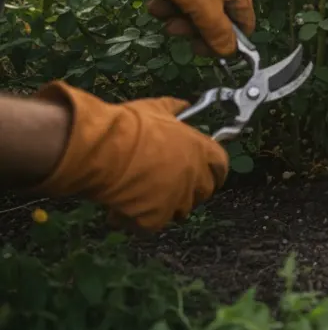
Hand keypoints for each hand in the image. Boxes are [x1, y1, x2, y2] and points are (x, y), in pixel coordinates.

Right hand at [33, 82, 228, 231]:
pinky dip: (137, 219)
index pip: (221, 165)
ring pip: (180, 211)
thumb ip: (175, 109)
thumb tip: (184, 105)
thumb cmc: (130, 125)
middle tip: (168, 184)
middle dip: (190, 190)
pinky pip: (151, 224)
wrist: (104, 149)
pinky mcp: (154, 219)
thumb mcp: (157, 108)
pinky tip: (121, 208)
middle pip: (204, 191)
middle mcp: (194, 178)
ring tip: (143, 196)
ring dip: (166, 206)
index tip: (204, 170)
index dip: (213, 169)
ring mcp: (176, 201)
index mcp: (200, 150)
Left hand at [84, 0, 254, 56]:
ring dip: (176, 16)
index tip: (205, 49)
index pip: (242, 23)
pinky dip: (167, 4)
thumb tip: (229, 52)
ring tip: (161, 11)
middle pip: (214, 19)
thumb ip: (218, 33)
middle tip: (175, 30)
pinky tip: (156, 2)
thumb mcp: (205, 9)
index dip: (227, 40)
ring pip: (193, 10)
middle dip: (193, 28)